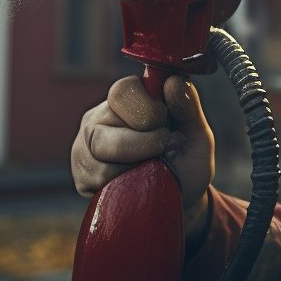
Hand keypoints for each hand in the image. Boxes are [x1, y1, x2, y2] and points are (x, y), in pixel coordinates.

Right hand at [71, 75, 215, 242]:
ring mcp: (85, 147)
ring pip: (100, 154)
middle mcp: (99, 118)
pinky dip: (125, 183)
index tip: (165, 125)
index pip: (123, 90)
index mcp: (126, 99)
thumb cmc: (187, 160)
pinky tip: (135, 182)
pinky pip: (98, 179)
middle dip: (143, 143)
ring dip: (136, 165)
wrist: (181, 200)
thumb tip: (174, 81)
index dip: (149, 110)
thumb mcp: (197, 134)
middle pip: (104, 125)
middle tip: (160, 149)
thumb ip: (189, 107)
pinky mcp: (82, 176)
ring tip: (151, 167)